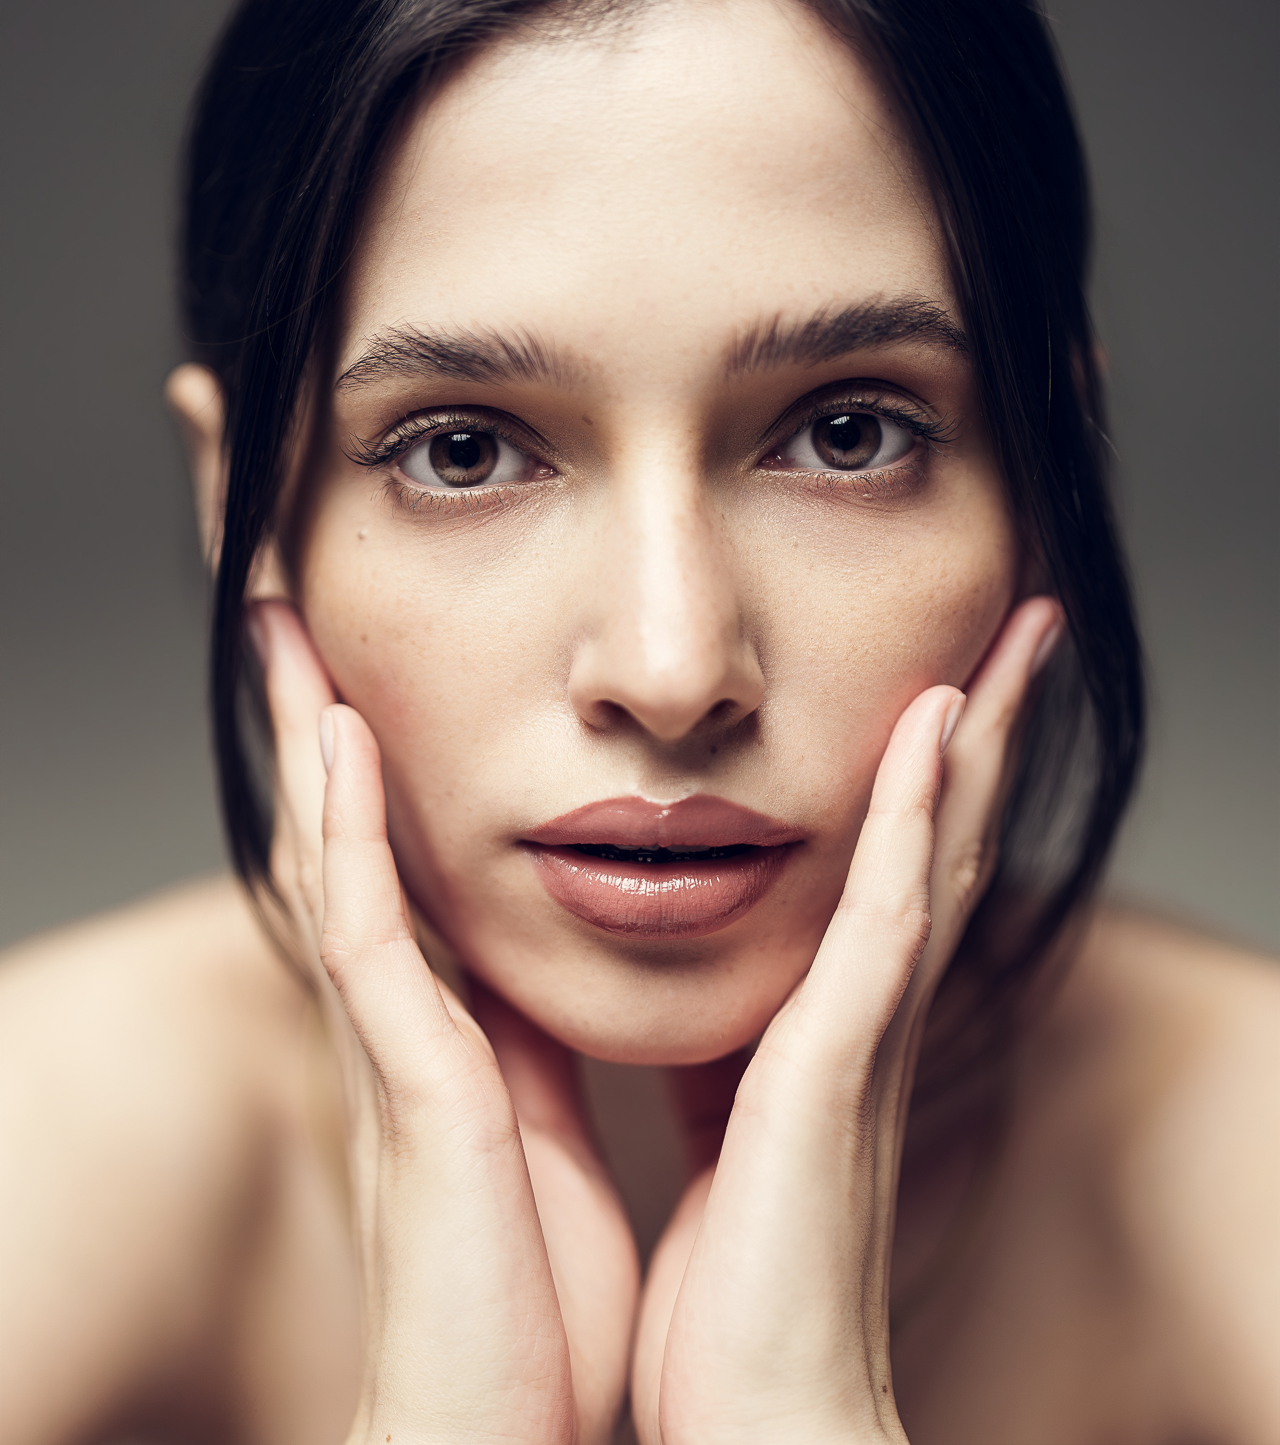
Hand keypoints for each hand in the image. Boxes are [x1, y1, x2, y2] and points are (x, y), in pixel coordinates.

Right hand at [250, 600, 636, 1444]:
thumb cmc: (530, 1316)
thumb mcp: (551, 1155)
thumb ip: (542, 1069)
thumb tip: (549, 1000)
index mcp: (455, 1038)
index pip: (407, 874)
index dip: (378, 779)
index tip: (371, 683)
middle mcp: (408, 1027)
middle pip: (351, 843)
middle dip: (321, 727)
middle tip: (293, 619)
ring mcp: (397, 1049)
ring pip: (338, 857)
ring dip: (313, 738)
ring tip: (287, 630)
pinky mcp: (411, 1084)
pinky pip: (367, 931)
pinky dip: (346, 830)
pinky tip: (338, 737)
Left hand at [630, 597, 1063, 1443]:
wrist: (760, 1417)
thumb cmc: (741, 1293)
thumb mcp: (719, 1137)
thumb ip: (719, 1060)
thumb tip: (695, 1011)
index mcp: (835, 1029)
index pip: (897, 874)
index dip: (926, 780)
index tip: (941, 688)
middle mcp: (872, 1017)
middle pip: (946, 842)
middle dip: (983, 734)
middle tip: (1016, 633)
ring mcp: (868, 1033)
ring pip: (941, 852)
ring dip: (974, 740)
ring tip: (1008, 642)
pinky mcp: (842, 1060)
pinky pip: (892, 911)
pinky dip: (917, 816)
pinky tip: (935, 728)